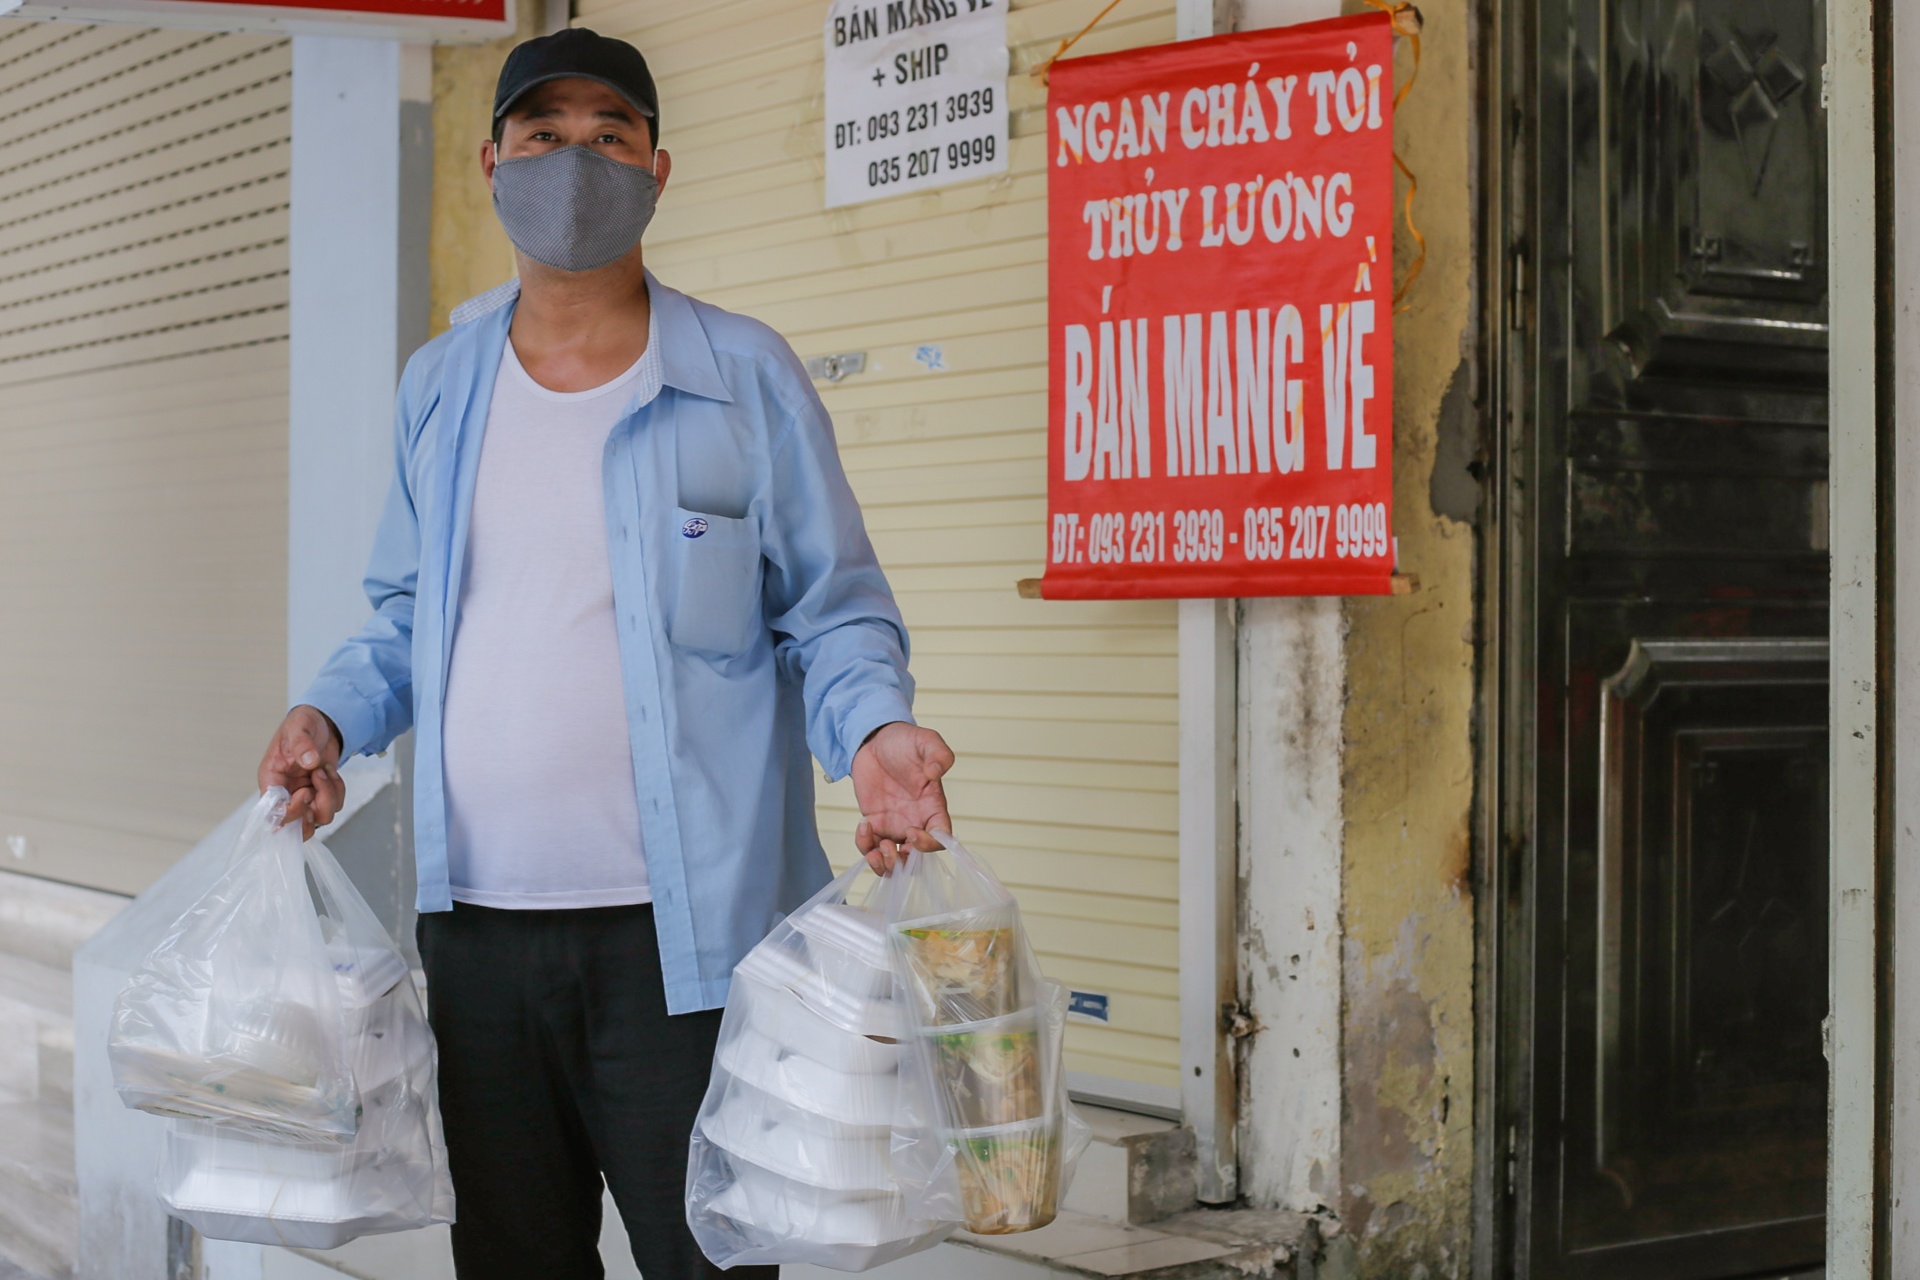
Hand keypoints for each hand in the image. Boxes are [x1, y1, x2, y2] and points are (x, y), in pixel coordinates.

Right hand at [258, 706, 344, 839]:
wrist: (321, 722)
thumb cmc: (302, 724)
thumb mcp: (299, 726)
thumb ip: (302, 743)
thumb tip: (310, 761)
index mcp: (272, 781)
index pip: (274, 815)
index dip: (292, 811)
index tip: (306, 791)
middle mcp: (286, 794)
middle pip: (297, 828)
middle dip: (314, 814)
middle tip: (317, 789)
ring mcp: (305, 797)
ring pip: (320, 818)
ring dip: (329, 797)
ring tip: (324, 771)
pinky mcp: (321, 795)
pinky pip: (334, 806)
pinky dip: (338, 791)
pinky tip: (331, 772)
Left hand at [852, 722, 953, 874]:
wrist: (875, 740)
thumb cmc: (904, 741)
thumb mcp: (925, 740)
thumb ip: (938, 754)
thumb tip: (936, 772)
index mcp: (933, 807)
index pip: (941, 838)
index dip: (929, 844)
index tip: (912, 831)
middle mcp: (916, 821)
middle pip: (917, 859)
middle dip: (903, 863)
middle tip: (888, 847)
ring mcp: (895, 825)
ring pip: (894, 861)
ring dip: (884, 865)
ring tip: (874, 849)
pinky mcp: (875, 823)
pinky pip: (870, 847)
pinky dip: (865, 846)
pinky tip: (863, 826)